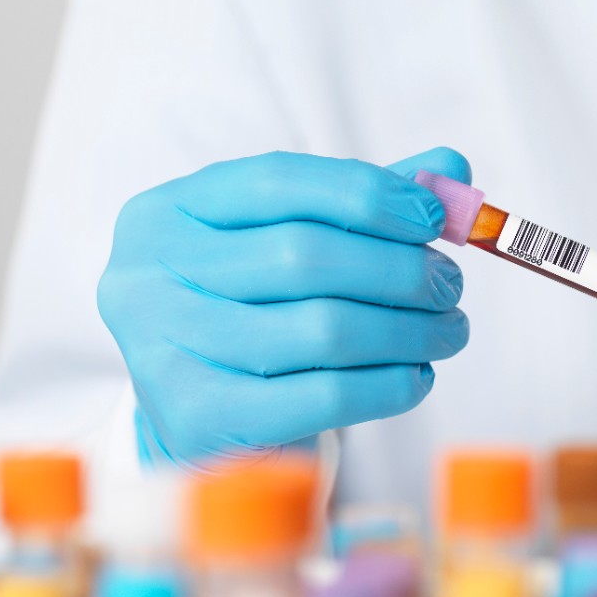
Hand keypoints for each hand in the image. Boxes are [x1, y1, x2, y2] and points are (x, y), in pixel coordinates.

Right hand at [98, 147, 471, 467]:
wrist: (204, 426)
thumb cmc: (252, 320)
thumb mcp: (289, 248)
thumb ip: (358, 204)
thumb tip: (450, 170)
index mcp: (164, 214)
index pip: (276, 182)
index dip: (365, 194)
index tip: (432, 218)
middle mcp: (146, 276)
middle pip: (302, 256)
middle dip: (397, 270)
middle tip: (448, 286)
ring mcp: (162, 352)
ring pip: (321, 329)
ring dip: (408, 330)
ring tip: (447, 331)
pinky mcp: (198, 420)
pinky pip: (323, 396)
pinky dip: (388, 385)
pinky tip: (416, 376)